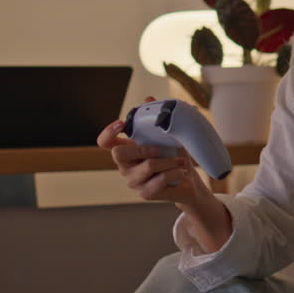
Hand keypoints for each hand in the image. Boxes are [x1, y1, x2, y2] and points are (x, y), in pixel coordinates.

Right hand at [97, 97, 232, 251]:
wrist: (189, 182)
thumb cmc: (175, 156)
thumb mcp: (169, 135)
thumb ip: (158, 119)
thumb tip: (149, 98)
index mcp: (126, 149)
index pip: (104, 142)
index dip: (108, 132)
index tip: (121, 123)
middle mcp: (125, 166)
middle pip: (118, 154)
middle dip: (142, 147)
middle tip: (160, 148)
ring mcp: (133, 181)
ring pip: (147, 166)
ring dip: (169, 161)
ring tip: (181, 161)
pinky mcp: (145, 194)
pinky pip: (159, 180)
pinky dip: (175, 173)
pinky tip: (181, 172)